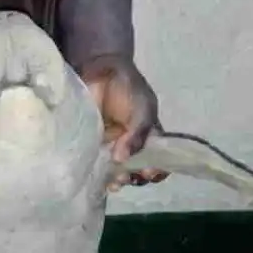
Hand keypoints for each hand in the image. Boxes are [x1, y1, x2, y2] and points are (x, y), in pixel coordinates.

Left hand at [81, 55, 167, 191]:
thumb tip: (121, 159)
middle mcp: (131, 147)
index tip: (149, 173)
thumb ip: (137, 134)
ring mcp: (111, 149)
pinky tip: (98, 180)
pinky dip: (98, 176)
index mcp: (150, 137)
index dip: (156, 171)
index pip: (159, 161)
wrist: (99, 71)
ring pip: (116, 173)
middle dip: (133, 178)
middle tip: (126, 177)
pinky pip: (97, 167)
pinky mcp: (93, 148)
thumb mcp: (142, 109)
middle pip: (136, 171)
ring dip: (117, 180)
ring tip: (114, 181)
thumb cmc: (127, 88)